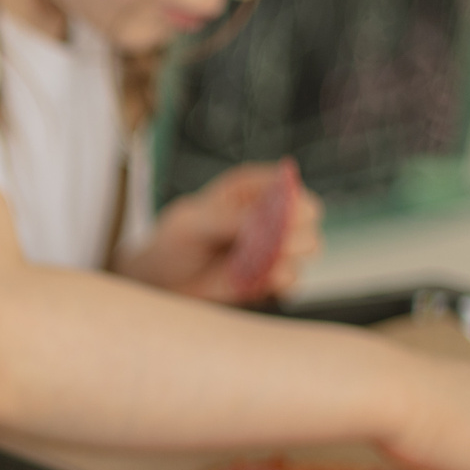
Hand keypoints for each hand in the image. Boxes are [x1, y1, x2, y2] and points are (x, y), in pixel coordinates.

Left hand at [118, 160, 320, 301]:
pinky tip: (266, 283)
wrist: (162, 282)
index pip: (287, 185)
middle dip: (297, 233)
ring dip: (290, 259)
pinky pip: (294, 280)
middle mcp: (268, 213)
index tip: (280, 219)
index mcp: (249, 187)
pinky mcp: (272, 276)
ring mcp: (274, 245)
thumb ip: (228, 219)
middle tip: (278, 247)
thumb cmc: (173, 241)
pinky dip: (285, 284)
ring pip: (308, 248)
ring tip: (265, 268)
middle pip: (308, 216)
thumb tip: (263, 221)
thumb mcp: (192, 223)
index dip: (291, 201)